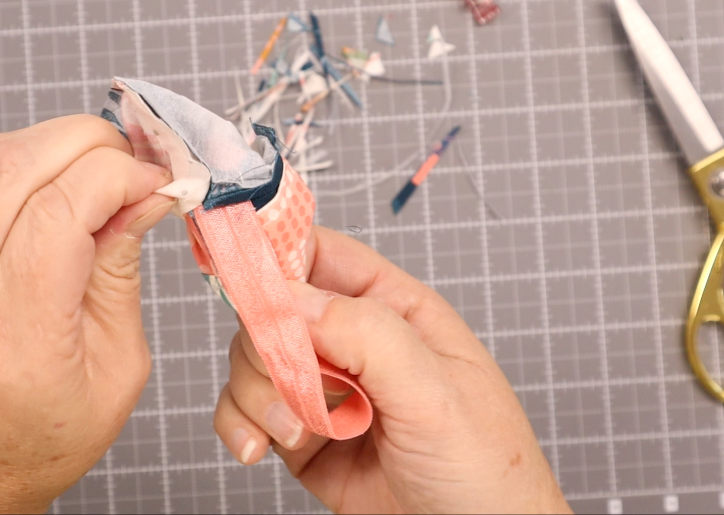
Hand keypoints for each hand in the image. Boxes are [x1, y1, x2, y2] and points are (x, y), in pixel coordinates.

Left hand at [0, 115, 173, 513]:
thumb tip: (146, 196)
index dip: (119, 176)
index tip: (161, 184)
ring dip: (56, 142)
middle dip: (91, 143)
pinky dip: (26, 159)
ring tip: (105, 168)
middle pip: (15, 168)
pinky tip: (62, 181)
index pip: (58, 212)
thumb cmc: (45, 436)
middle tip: (140, 166)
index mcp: (16, 336)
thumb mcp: (117, 368)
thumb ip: (122, 272)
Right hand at [213, 226, 570, 513]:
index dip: (277, 258)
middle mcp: (355, 343)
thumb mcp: (435, 395)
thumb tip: (295, 300)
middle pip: (274, 311)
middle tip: (290, 389)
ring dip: (256, 396)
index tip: (248, 283)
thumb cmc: (484, 467)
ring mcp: (325, 389)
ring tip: (295, 434)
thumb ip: (369, 338)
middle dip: (267, 349)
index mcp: (395, 309)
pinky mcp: (303, 434)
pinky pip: (246, 411)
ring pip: (253, 362)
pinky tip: (257, 449)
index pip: (321, 255)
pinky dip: (238, 426)